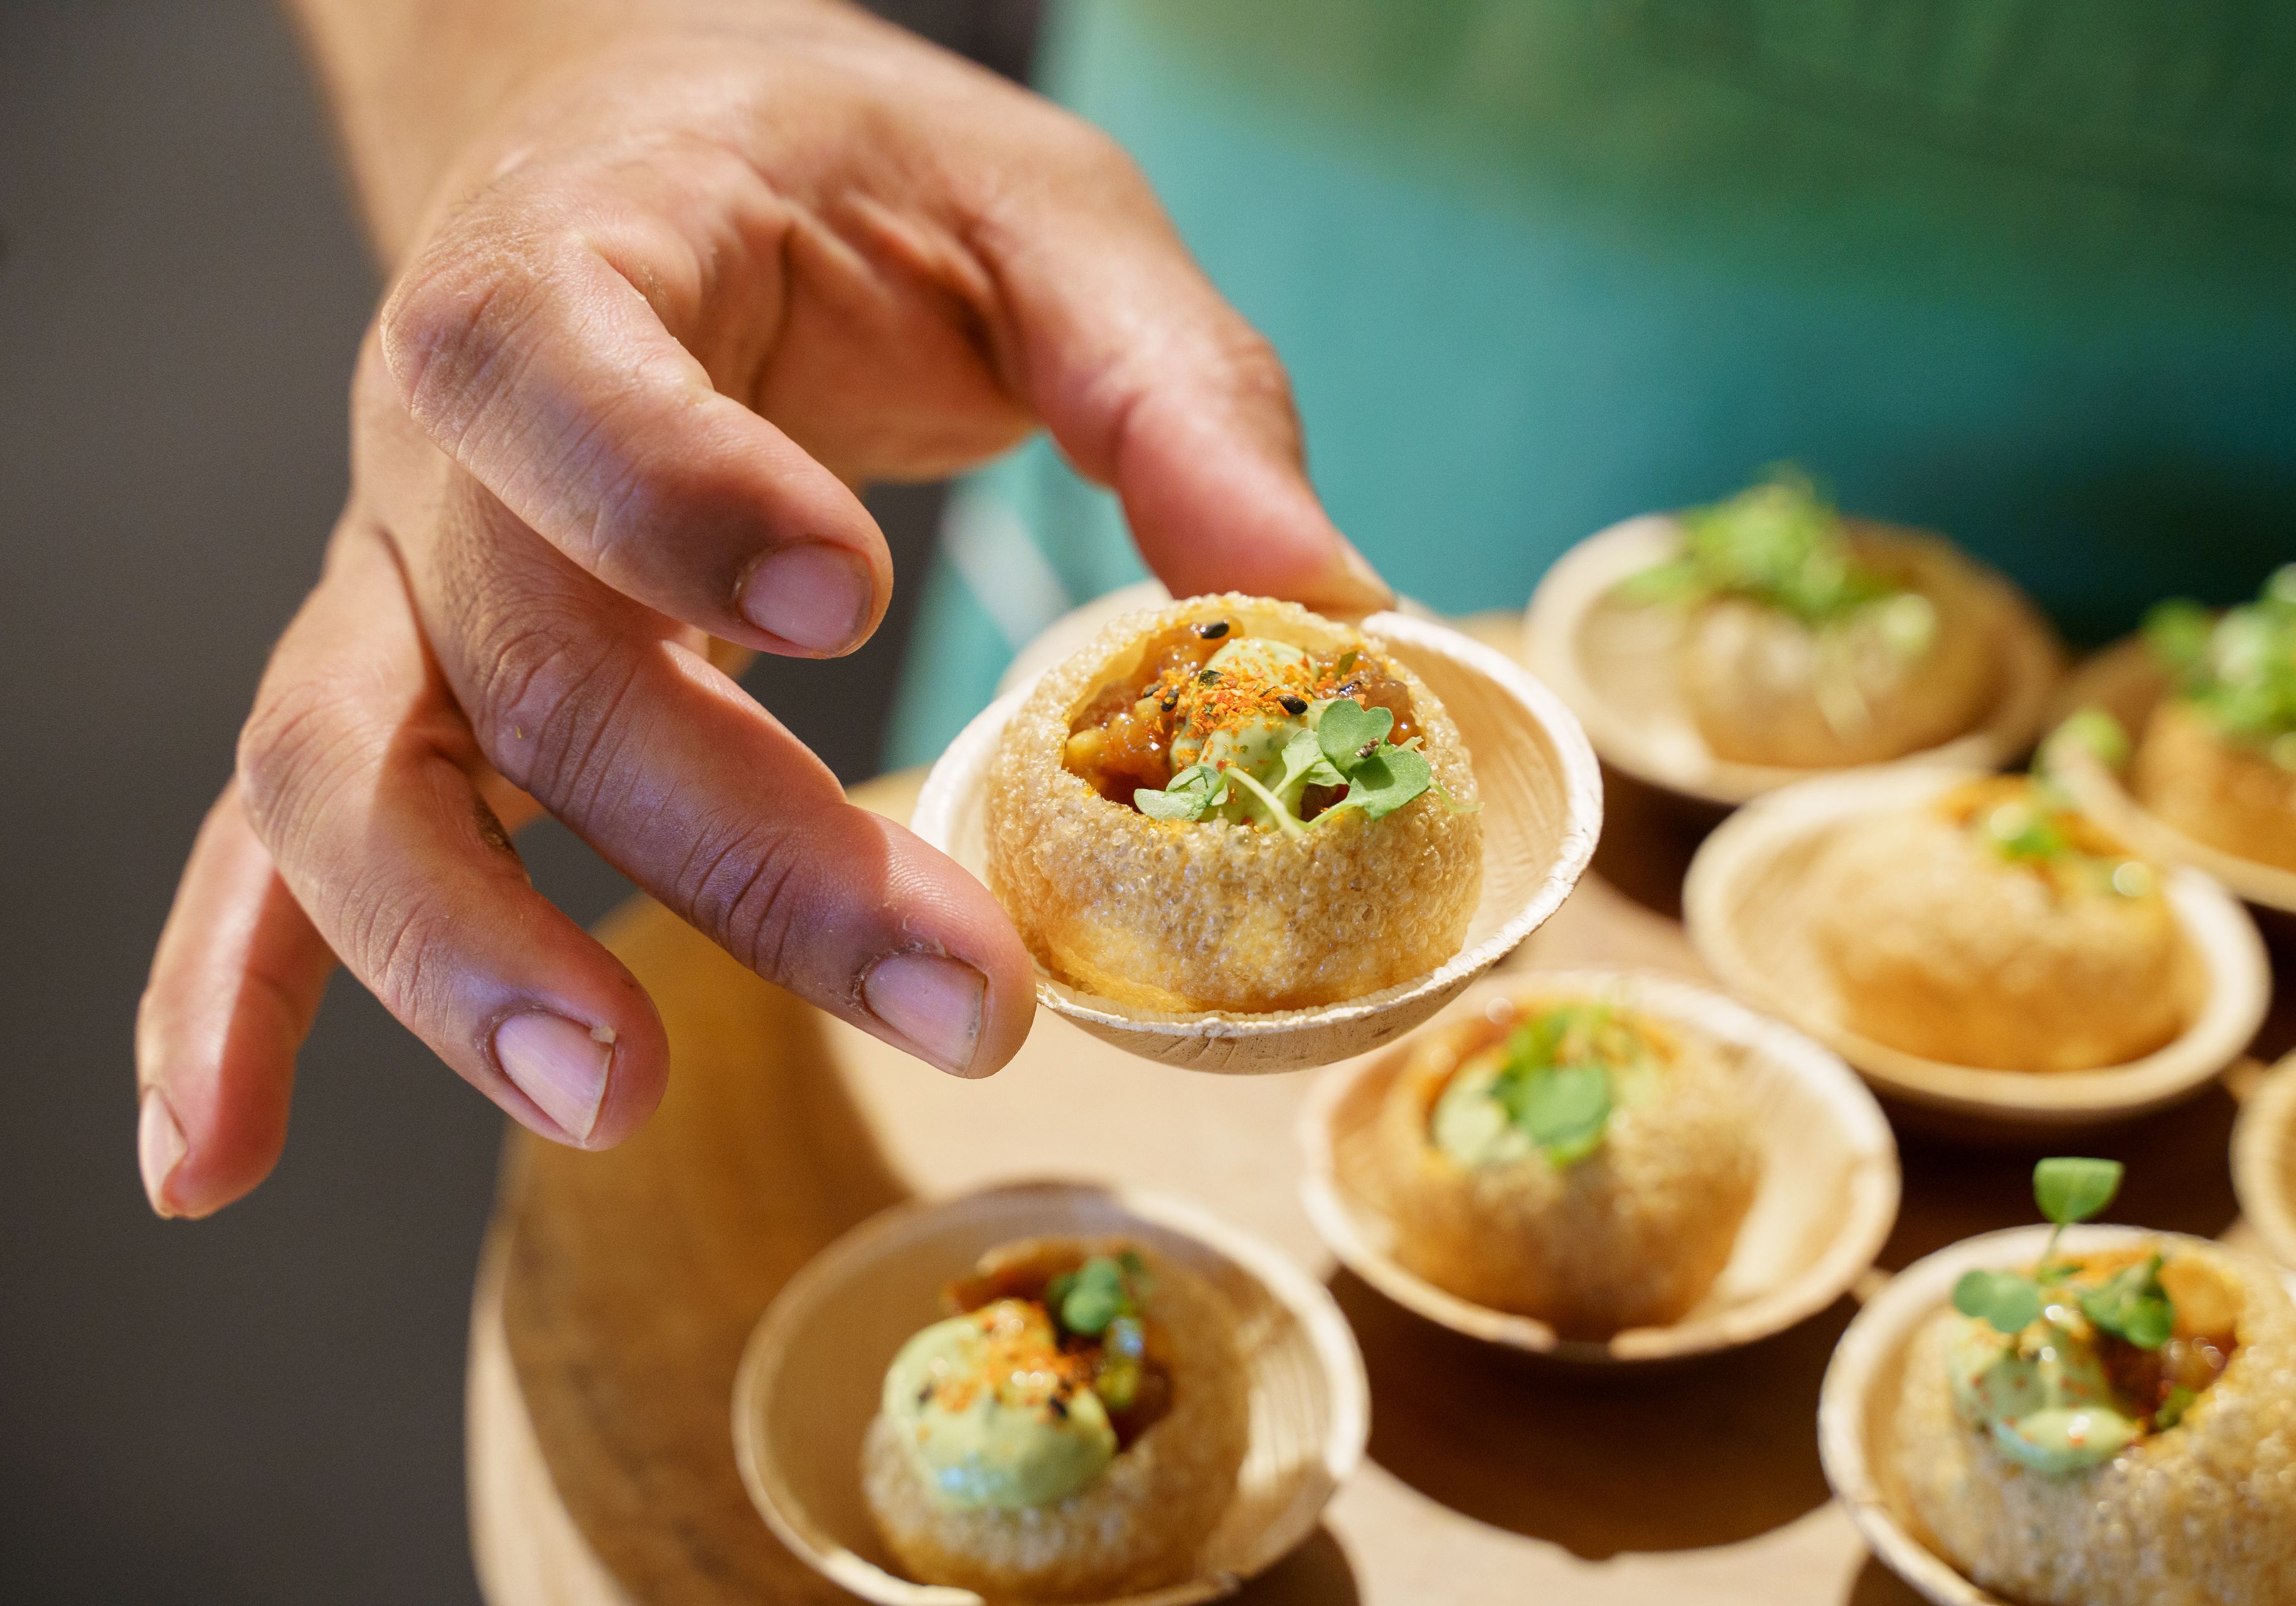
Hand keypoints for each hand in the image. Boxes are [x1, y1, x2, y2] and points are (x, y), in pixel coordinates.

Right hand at [134, 0, 1387, 1216]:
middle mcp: (441, 444)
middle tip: (960, 997)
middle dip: (736, 846)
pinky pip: (270, 848)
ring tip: (615, 1097)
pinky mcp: (387, 685)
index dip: (680, 495)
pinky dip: (228, 1001)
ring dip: (460, 956)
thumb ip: (1174, 387)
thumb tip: (1330, 602)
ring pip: (350, 779)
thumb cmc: (837, 174)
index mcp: (580, 267)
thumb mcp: (1037, 214)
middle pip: (526, 662)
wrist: (637, 142)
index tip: (850, 608)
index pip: (565, 376)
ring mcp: (389, 581)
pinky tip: (221, 1158)